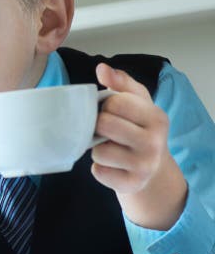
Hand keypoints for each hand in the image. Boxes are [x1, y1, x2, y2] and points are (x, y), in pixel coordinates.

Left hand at [92, 63, 186, 228]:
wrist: (151, 169)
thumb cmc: (139, 129)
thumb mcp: (137, 102)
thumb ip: (120, 83)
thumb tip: (102, 69)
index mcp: (156, 117)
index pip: (115, 102)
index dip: (105, 106)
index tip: (110, 112)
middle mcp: (154, 141)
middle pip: (104, 124)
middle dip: (98, 127)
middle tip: (106, 131)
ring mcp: (145, 165)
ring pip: (99, 150)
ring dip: (97, 149)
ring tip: (110, 148)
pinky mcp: (131, 184)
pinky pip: (98, 172)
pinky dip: (99, 168)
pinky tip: (111, 165)